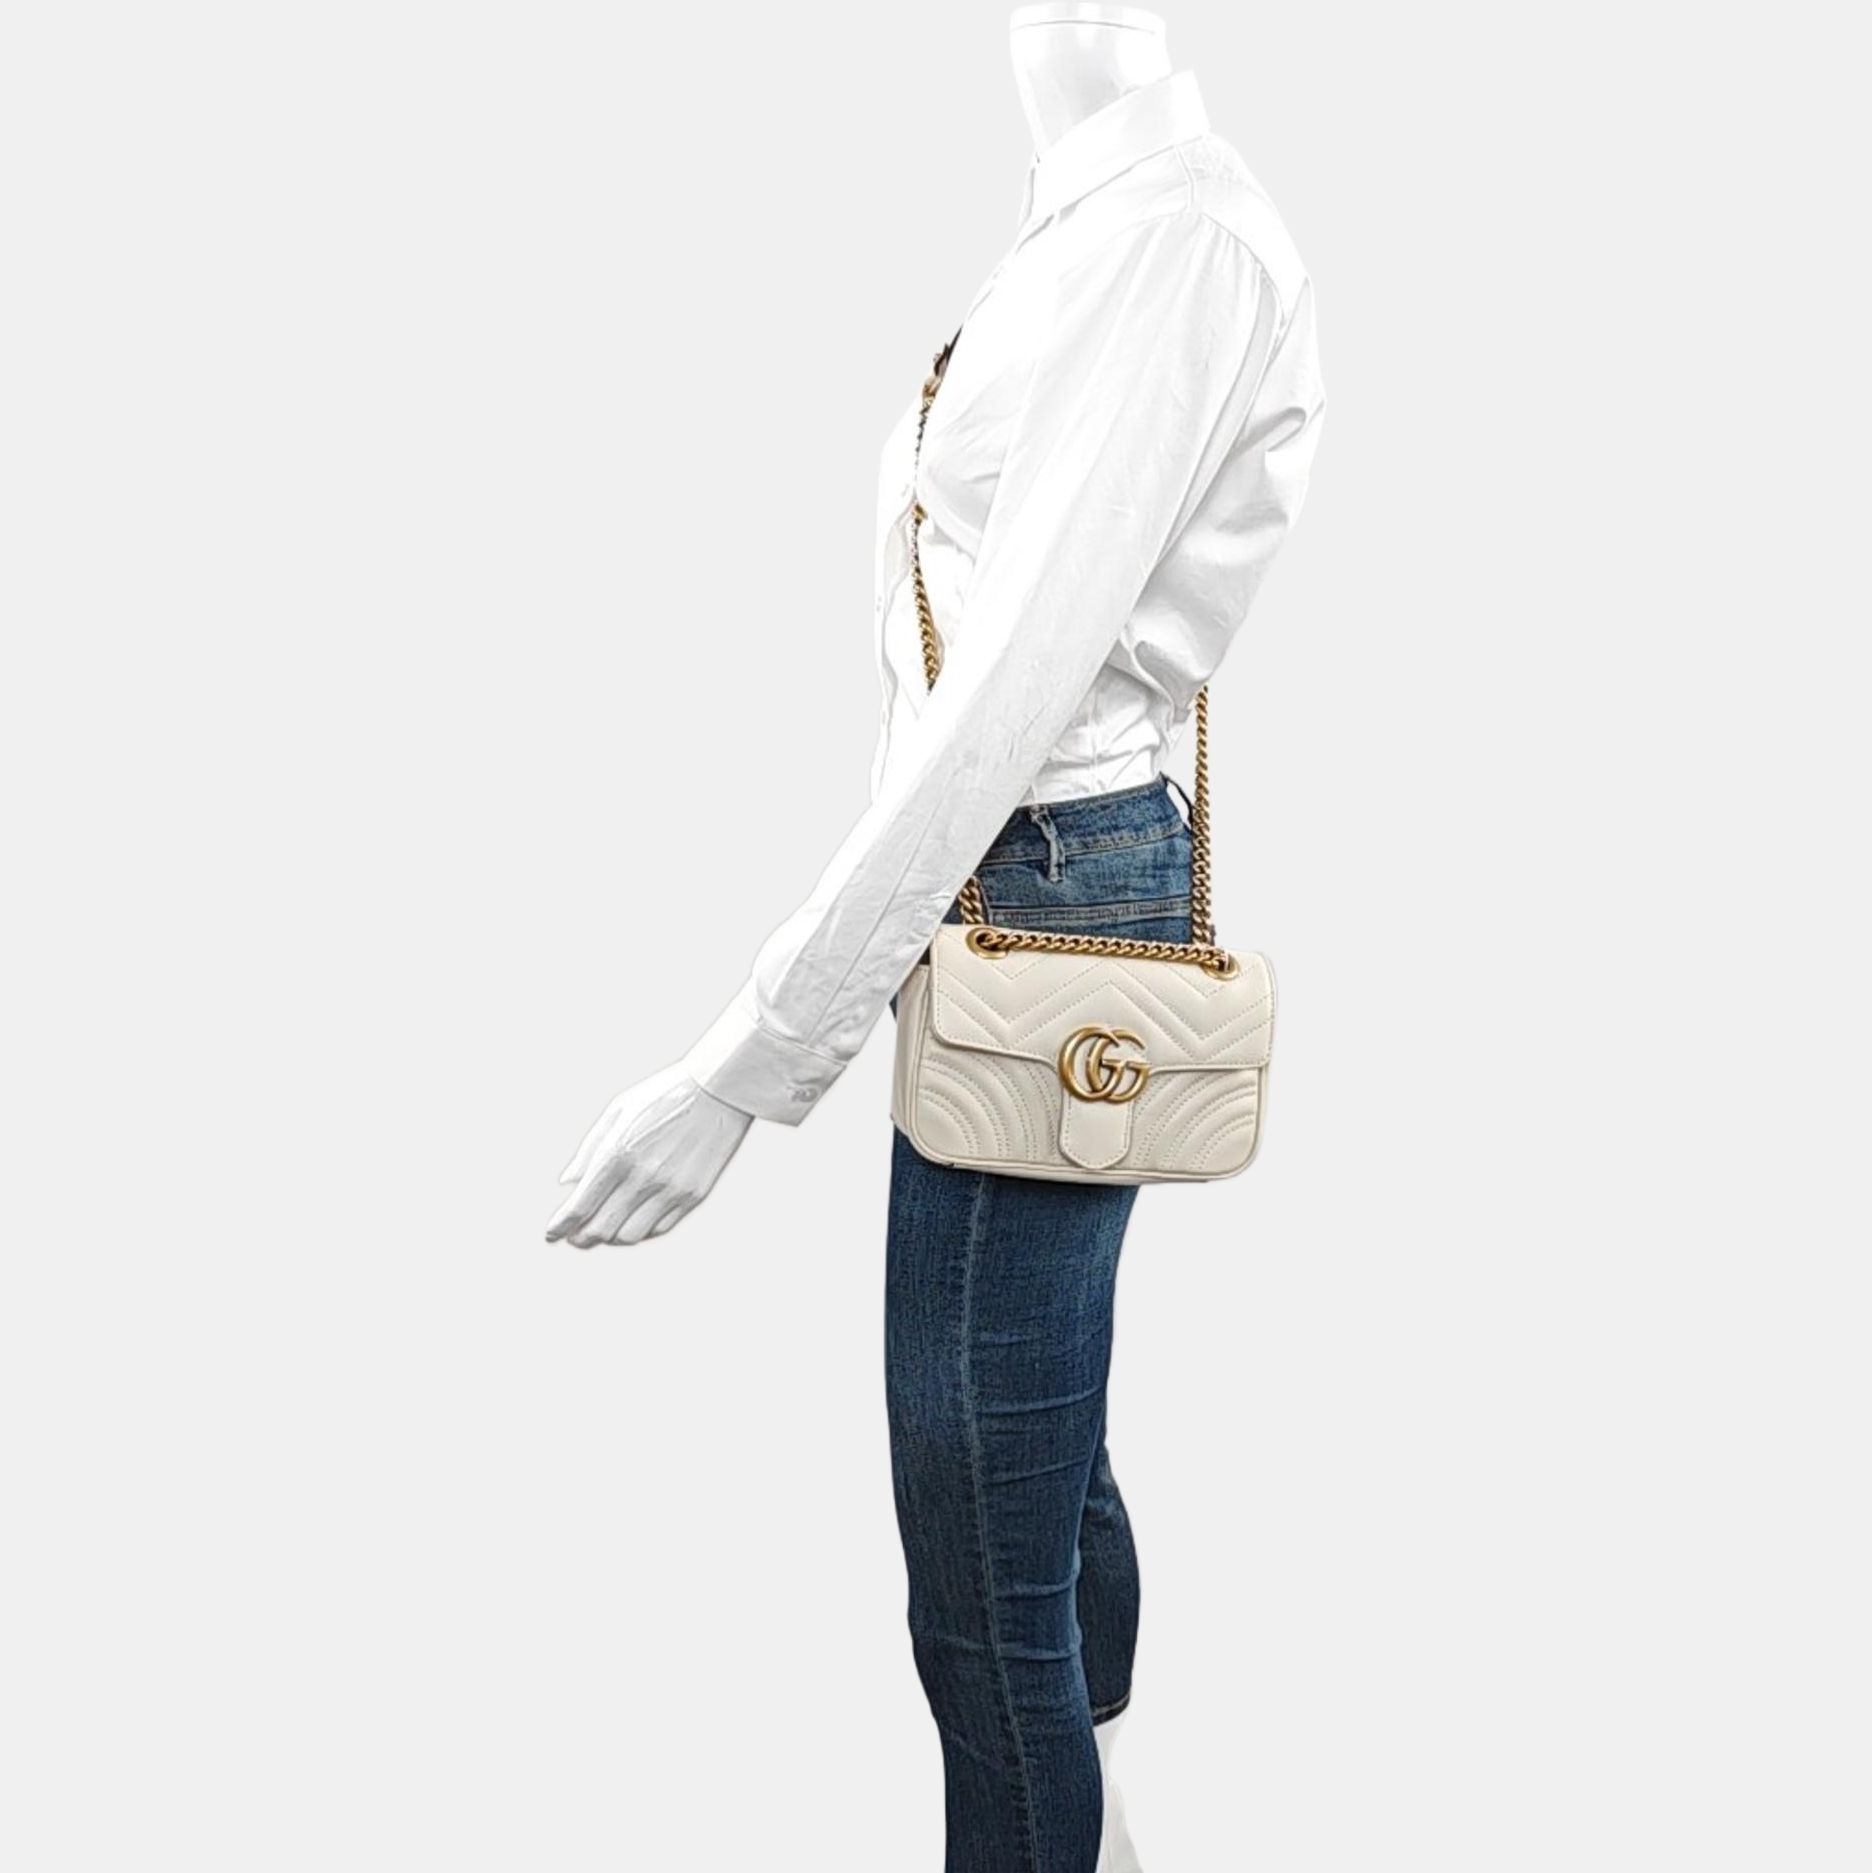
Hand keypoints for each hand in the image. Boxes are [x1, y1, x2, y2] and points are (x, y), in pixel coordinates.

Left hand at [545, 1064, 753, 1247]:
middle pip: (600, 1229)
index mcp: (617, 1152)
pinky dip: (640, 1232)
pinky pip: (659, 1228)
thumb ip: (589, 1149)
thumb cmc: (664, 1094)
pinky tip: (632, 1221)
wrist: (719, 1089)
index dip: (559, 1226)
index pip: (579, 1206)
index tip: (551, 1233)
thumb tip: (567, 1182)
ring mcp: (671, 1189)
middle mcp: (642, 1176)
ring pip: (629, 1236)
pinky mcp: (693, 1195)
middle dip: (580, 1238)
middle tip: (573, 1237)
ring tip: (603, 1230)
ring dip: (610, 1238)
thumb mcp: (619, 1110)